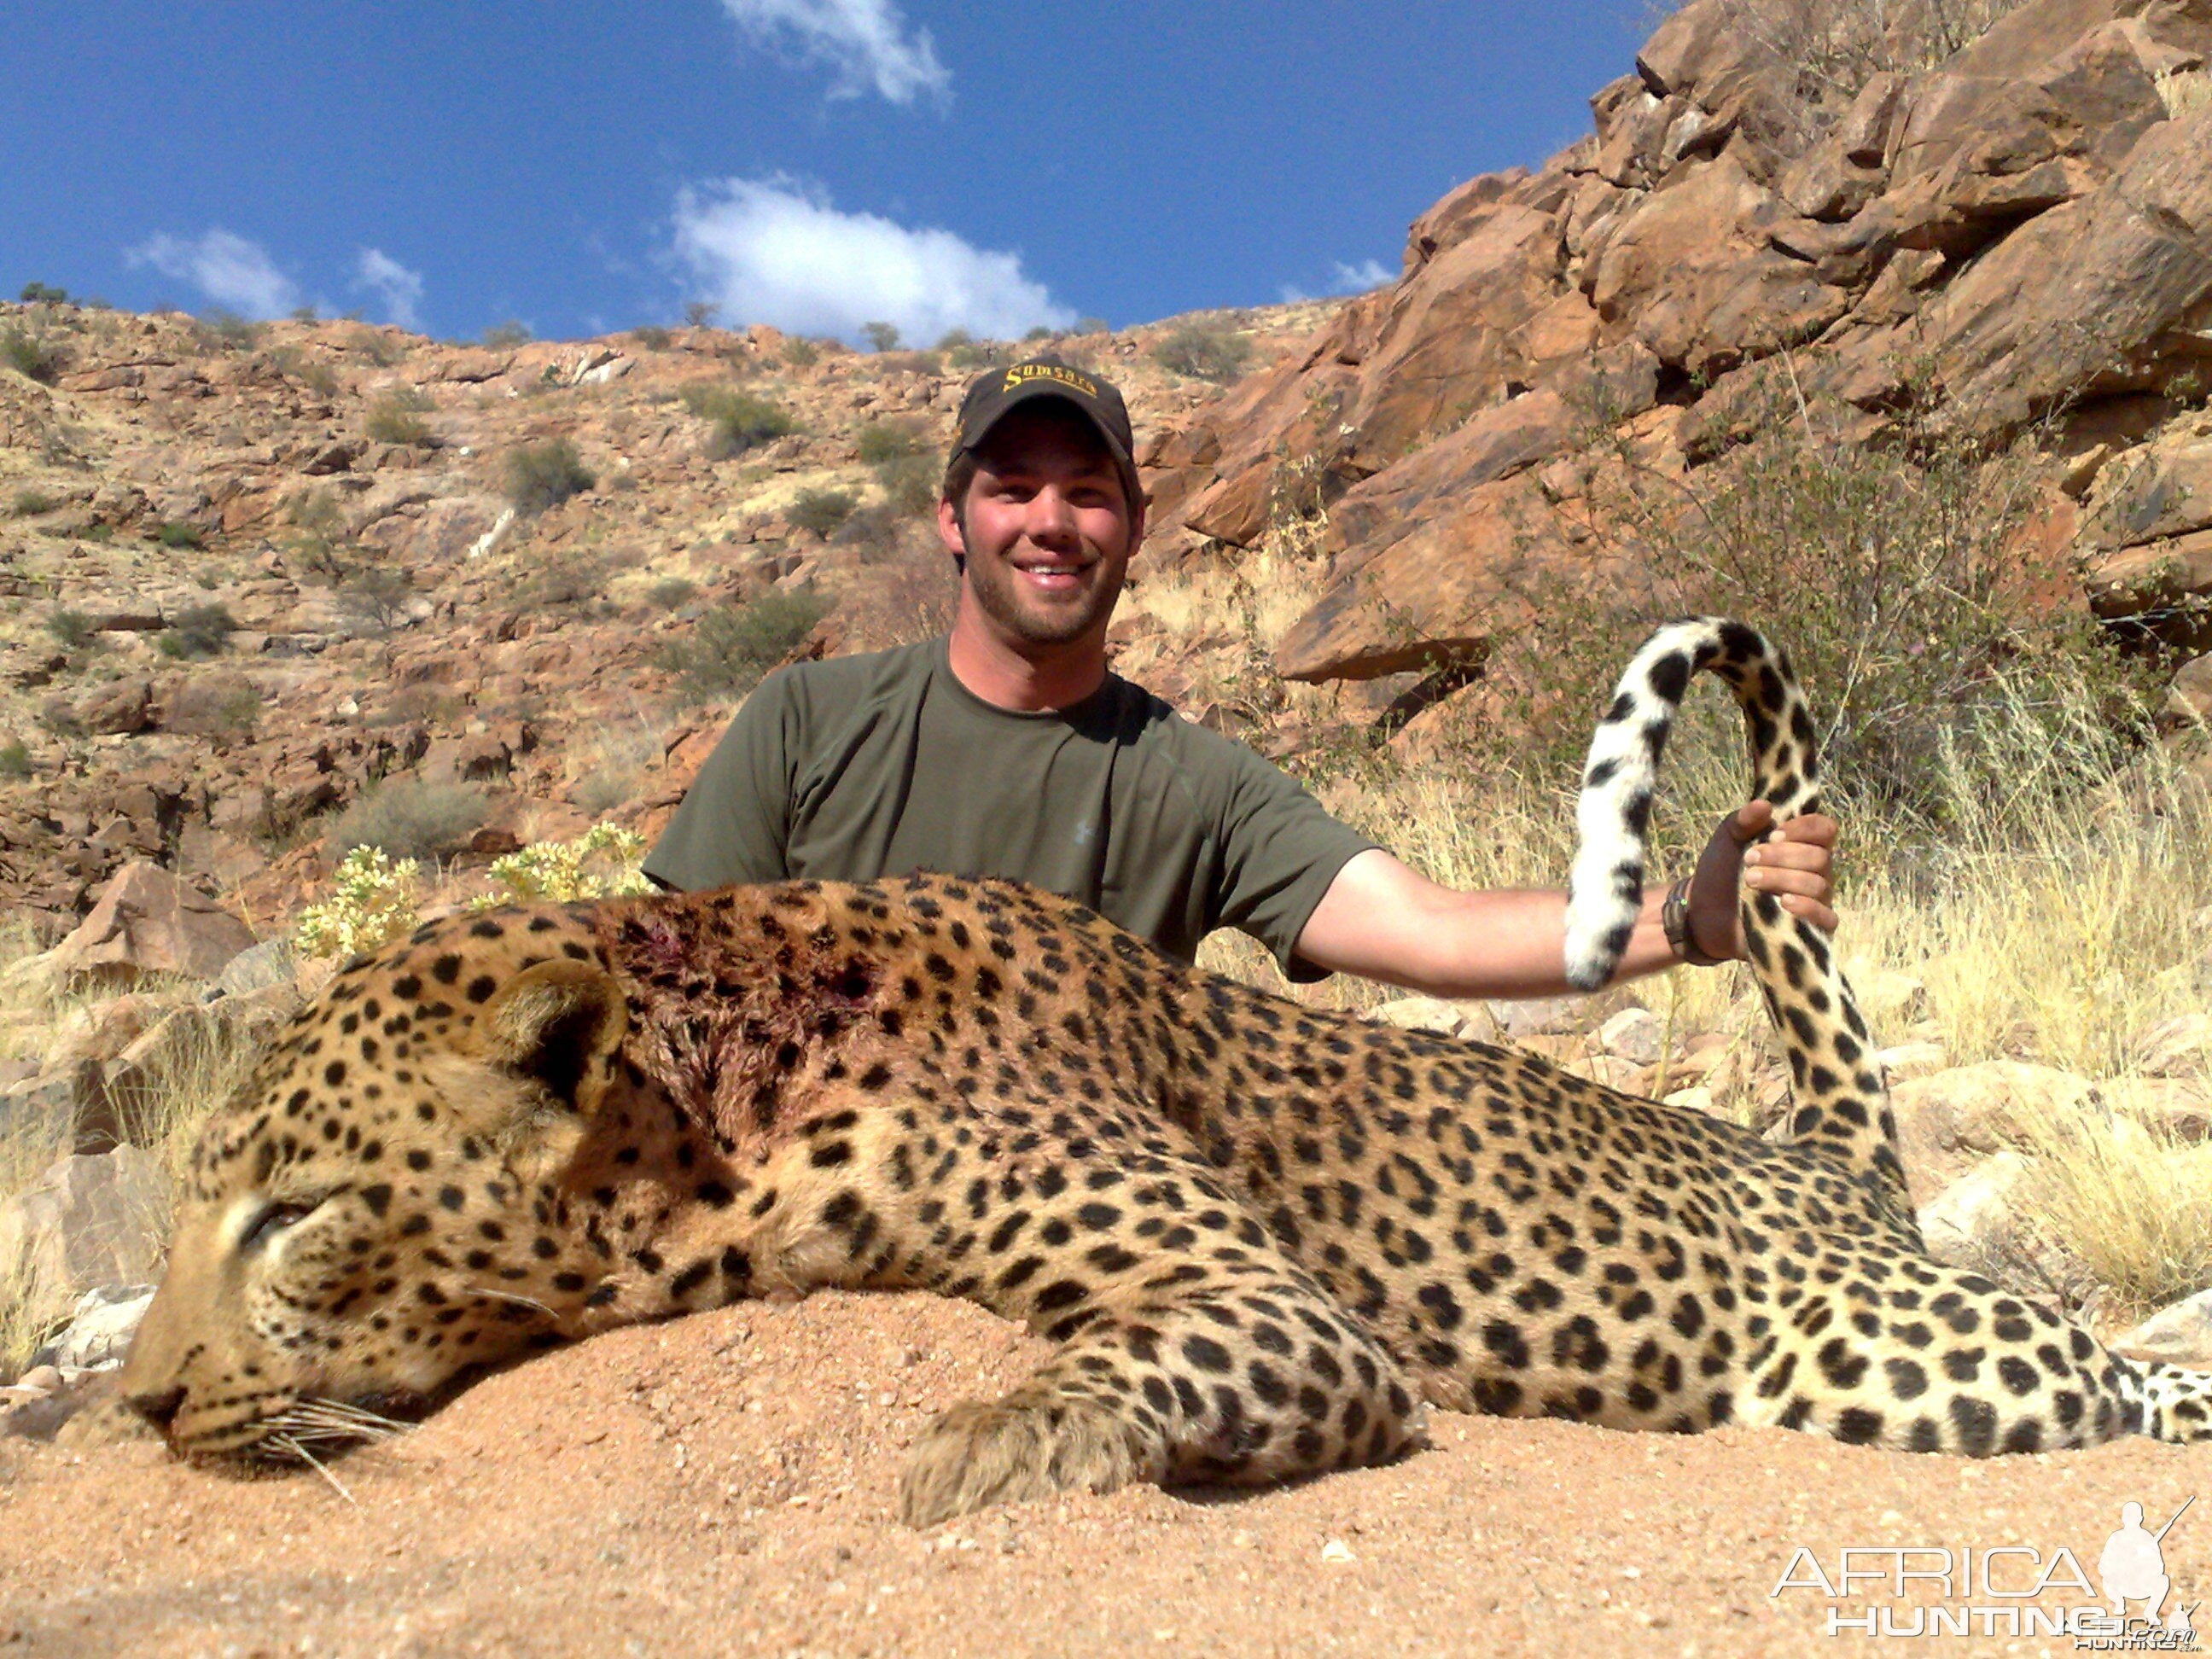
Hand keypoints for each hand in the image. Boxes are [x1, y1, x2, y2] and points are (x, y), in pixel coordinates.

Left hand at [1686, 800, 1837, 960]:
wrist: (1702, 912)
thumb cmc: (1721, 871)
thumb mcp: (1727, 839)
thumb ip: (1743, 820)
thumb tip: (1764, 804)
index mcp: (1801, 844)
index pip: (1825, 829)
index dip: (1804, 829)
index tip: (1773, 834)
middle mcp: (1814, 871)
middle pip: (1820, 857)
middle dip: (1784, 856)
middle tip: (1749, 860)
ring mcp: (1815, 900)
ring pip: (1818, 885)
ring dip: (1783, 879)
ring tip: (1750, 880)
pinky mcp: (1810, 928)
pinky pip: (1826, 918)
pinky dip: (1807, 908)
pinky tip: (1784, 903)